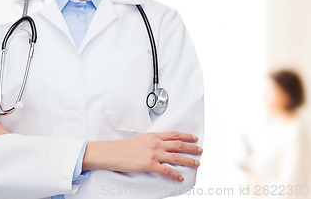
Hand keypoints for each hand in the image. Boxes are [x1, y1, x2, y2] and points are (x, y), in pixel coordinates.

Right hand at [83, 131, 201, 181]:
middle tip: (200, 150)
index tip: (194, 137)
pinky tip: (180, 177)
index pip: (174, 134)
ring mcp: (153, 154)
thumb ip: (152, 141)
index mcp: (153, 136)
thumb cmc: (124, 147)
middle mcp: (155, 143)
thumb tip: (161, 145)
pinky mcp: (150, 165)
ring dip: (188, 161)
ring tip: (196, 164)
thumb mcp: (141, 139)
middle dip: (191, 148)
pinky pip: (166, 171)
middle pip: (178, 145)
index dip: (186, 136)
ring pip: (176, 157)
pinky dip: (175, 175)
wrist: (113, 152)